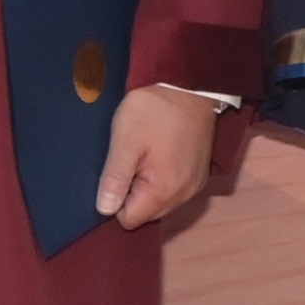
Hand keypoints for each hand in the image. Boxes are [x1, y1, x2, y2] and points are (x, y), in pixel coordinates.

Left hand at [97, 86, 222, 231]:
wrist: (190, 84)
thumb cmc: (153, 110)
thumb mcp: (125, 139)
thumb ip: (114, 177)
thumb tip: (104, 210)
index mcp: (163, 191)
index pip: (129, 219)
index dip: (115, 200)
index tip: (115, 173)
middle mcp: (184, 195)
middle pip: (146, 213)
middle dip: (132, 194)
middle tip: (129, 159)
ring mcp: (195, 185)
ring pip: (160, 202)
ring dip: (147, 186)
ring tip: (145, 154)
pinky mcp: (200, 174)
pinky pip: (174, 190)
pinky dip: (163, 179)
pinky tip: (160, 154)